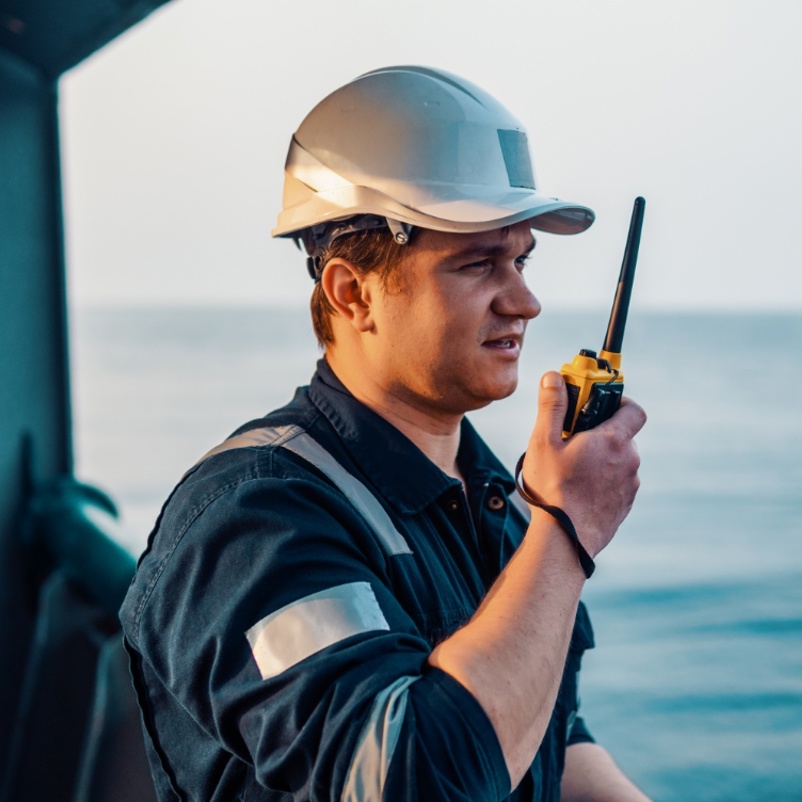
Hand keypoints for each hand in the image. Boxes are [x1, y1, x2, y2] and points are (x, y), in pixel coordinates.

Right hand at [520, 372, 645, 557]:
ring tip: (571, 468)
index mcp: (613, 440)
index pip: (632, 408)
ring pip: (619, 460)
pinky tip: (579, 489)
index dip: (618, 401)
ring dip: (601, 458)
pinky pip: (617, 482)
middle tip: (572, 439)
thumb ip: (552, 406)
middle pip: (621, 435)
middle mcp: (629, 461)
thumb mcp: (544, 442)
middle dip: (599, 432)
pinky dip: (603, 480)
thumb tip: (553, 377)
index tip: (595, 404)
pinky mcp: (625, 505)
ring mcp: (630, 485)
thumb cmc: (553, 489)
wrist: (565, 539)